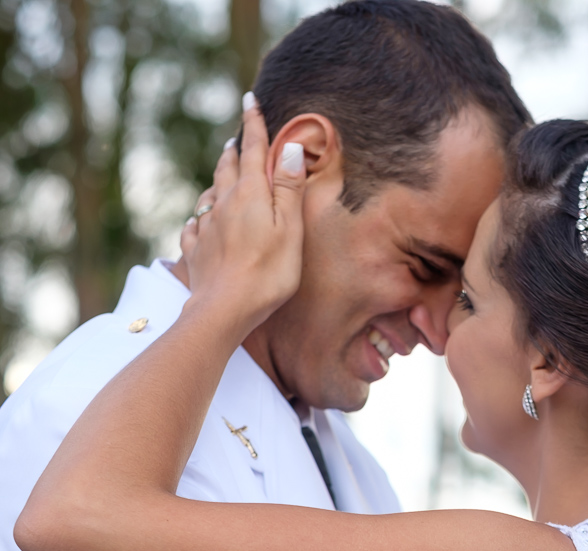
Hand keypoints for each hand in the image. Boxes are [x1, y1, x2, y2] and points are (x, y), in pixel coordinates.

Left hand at [180, 92, 305, 339]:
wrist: (224, 311)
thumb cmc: (266, 275)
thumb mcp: (289, 230)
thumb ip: (288, 189)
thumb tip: (289, 148)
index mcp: (251, 195)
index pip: (254, 150)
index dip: (254, 124)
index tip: (251, 100)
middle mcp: (224, 204)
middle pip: (229, 168)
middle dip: (235, 149)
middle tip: (237, 135)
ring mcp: (207, 228)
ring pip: (210, 193)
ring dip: (218, 176)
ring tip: (222, 168)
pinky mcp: (196, 251)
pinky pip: (195, 226)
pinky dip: (199, 217)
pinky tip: (199, 220)